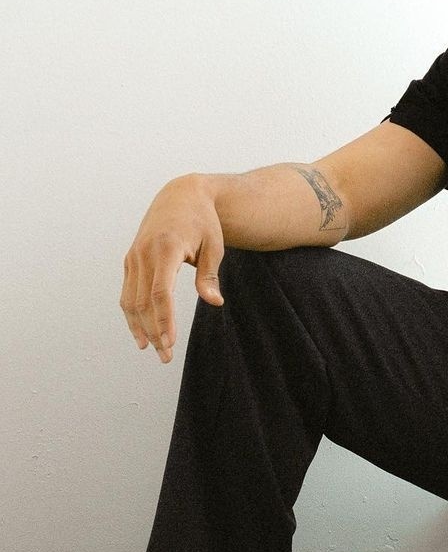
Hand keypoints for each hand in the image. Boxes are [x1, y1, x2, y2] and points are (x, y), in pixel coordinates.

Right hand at [119, 175, 224, 362]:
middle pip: (143, 302)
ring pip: (130, 300)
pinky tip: (141, 331)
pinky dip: (132, 313)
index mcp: (165, 249)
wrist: (182, 195)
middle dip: (153, 331)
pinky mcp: (130, 259)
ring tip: (152, 349)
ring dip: (139, 327)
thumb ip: (210, 275)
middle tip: (166, 356)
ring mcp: (133, 256)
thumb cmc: (204, 222)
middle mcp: (143, 253)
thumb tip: (215, 302)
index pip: (160, 293)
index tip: (170, 342)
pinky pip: (127, 292)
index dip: (164, 320)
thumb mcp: (214, 246)